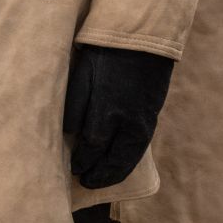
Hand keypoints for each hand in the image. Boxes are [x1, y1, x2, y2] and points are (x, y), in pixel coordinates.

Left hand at [63, 45, 173, 187]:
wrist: (143, 40)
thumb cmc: (105, 54)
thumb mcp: (82, 74)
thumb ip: (75, 106)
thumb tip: (70, 133)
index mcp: (106, 110)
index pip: (92, 146)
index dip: (82, 160)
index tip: (72, 168)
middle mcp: (127, 121)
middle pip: (112, 158)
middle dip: (98, 174)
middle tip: (84, 182)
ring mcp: (143, 121)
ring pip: (129, 158)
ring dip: (114, 173)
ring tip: (101, 181)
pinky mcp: (152, 118)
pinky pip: (140, 149)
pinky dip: (128, 162)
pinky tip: (120, 166)